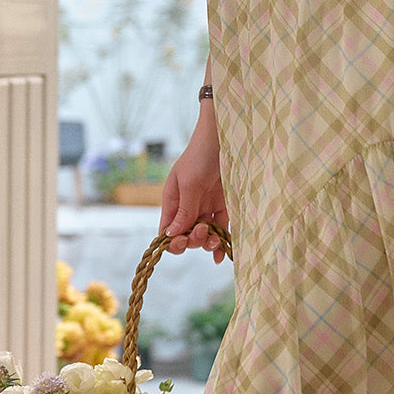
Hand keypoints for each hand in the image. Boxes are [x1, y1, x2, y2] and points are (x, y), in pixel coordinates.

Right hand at [159, 113, 229, 264]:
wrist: (226, 139)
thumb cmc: (200, 156)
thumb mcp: (189, 184)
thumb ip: (184, 211)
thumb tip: (171, 235)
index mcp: (173, 201)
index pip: (167, 230)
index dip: (172, 241)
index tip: (182, 241)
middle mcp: (188, 208)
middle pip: (186, 236)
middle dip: (194, 239)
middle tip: (204, 230)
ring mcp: (206, 208)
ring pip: (204, 236)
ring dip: (208, 243)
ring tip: (215, 239)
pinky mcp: (224, 207)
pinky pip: (221, 230)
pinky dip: (221, 243)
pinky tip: (223, 254)